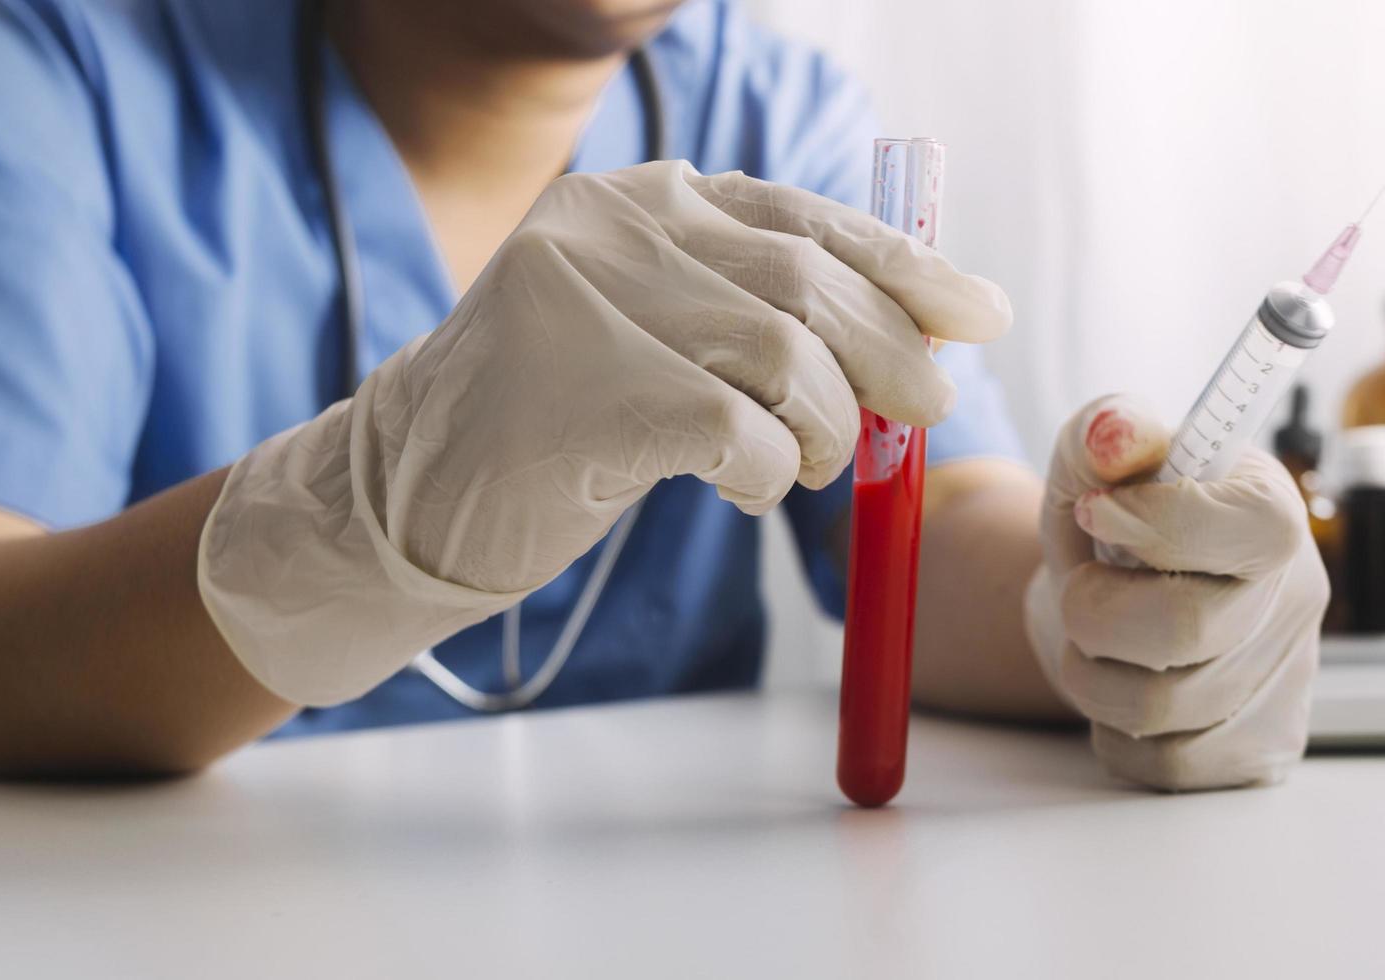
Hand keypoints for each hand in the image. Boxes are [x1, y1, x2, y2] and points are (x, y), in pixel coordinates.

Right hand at [199, 161, 1010, 704]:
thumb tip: (923, 336)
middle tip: (923, 413)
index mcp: (641, 200)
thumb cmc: (557, 424)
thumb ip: (760, 312)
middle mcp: (613, 228)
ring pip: (785, 354)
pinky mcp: (586, 392)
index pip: (804, 217)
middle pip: (807, 282)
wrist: (406, 496)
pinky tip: (741, 484)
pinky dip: (767, 469)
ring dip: (825, 425)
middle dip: (890, 353)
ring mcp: (590, 303)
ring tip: (808, 465)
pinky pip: (738, 430)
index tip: (978, 313)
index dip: (906, 267)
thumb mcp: (657, 336)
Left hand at [1025, 394, 1328, 790]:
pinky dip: (1115, 731)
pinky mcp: (1262, 748)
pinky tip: (1123, 685)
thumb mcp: (1098, 465)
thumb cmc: (1115, 526)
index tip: (1097, 512)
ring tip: (1094, 640)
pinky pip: (1166, 765)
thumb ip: (1102, 435)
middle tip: (1082, 590)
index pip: (1249, 529)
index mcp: (1273, 513)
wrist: (1119, 601)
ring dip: (1091, 674)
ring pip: (1162, 709)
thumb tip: (1116, 436)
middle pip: (1187, 630)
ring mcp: (1288, 681)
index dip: (1155, 524)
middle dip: (1096, 611)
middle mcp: (1298, 598)